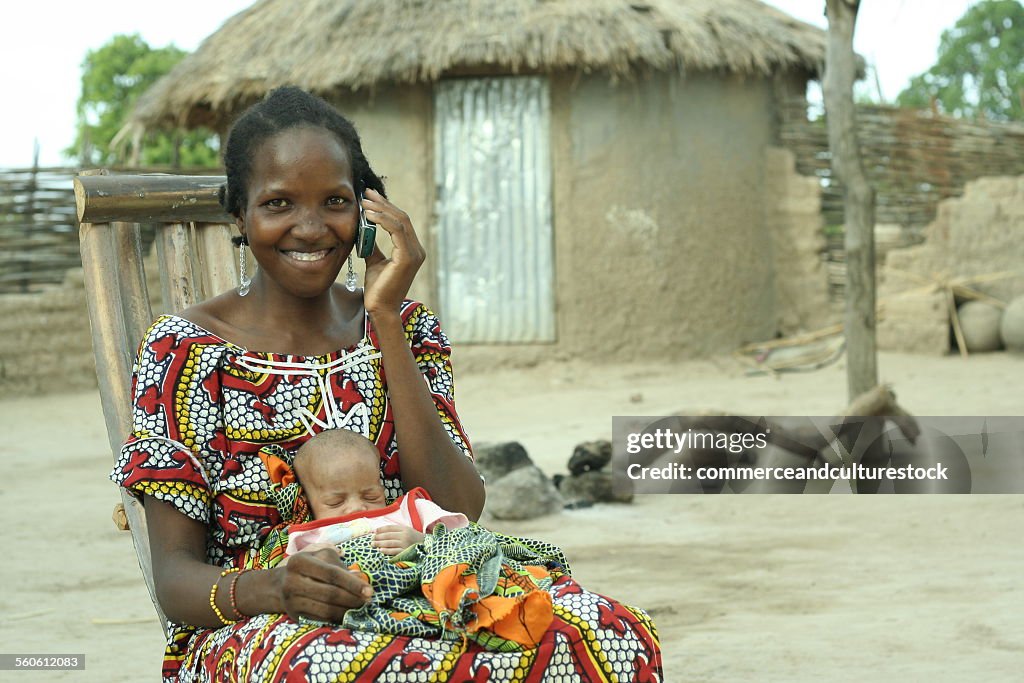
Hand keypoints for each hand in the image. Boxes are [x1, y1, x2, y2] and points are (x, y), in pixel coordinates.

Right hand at [272, 547, 371, 622]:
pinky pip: (321, 619)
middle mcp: (292, 581)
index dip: (352, 583)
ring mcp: (292, 601)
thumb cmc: (309, 567)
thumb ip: (341, 566)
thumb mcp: (321, 558)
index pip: (331, 574)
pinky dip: (338, 618)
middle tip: (368, 601)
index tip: (370, 591)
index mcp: (300, 561)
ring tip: (360, 607)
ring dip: (348, 611)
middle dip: (353, 599)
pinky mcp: (295, 616)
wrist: (280, 585)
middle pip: (330, 593)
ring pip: (327, 609)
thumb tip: (361, 578)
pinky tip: (348, 614)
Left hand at [360, 189, 424, 315]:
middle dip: (383, 203)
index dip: (386, 207)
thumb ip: (373, 245)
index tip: (369, 198)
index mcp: (411, 250)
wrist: (380, 309)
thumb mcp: (374, 261)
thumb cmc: (378, 289)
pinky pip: (396, 231)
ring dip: (381, 209)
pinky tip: (368, 215)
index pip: (401, 222)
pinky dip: (382, 220)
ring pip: (400, 222)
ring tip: (364, 202)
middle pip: (402, 218)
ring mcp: (414, 254)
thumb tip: (364, 229)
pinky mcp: (407, 258)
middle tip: (366, 193)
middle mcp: (417, 250)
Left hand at [372, 525, 423, 555]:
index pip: (390, 528)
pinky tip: (380, 550)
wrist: (426, 546)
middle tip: (371, 538)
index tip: (374, 531)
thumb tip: (381, 531)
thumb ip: (396, 530)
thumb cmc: (413, 538)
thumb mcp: (407, 530)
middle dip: (378, 537)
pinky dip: (386, 550)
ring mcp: (405, 544)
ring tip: (373, 544)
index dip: (381, 529)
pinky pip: (393, 551)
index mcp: (404, 528)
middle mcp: (404, 535)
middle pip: (388, 535)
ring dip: (379, 543)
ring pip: (389, 543)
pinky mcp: (405, 552)